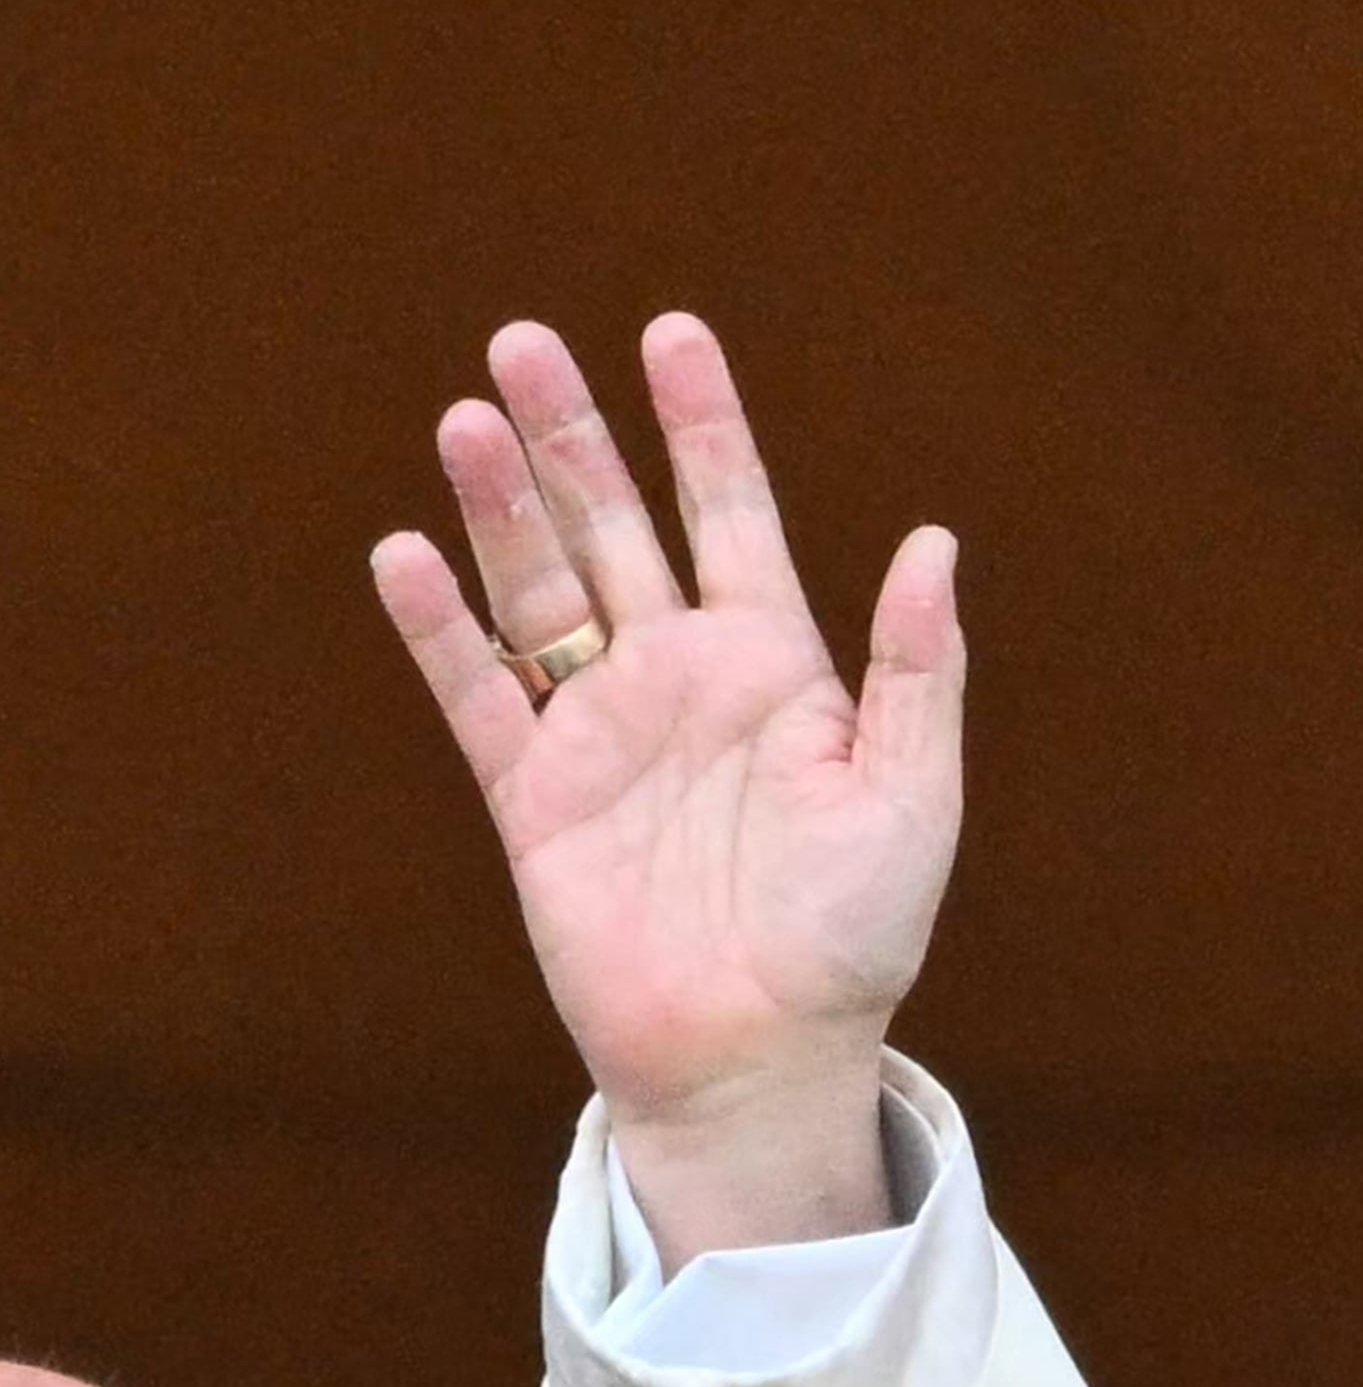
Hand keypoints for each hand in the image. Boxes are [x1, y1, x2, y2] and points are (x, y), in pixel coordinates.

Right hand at [371, 315, 960, 1256]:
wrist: (763, 1052)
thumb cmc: (855, 933)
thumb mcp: (912, 795)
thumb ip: (919, 671)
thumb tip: (932, 542)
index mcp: (777, 667)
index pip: (732, 515)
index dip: (702, 427)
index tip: (672, 334)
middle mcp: (681, 679)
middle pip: (616, 526)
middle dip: (574, 437)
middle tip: (523, 338)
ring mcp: (602, 730)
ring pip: (538, 589)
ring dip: (501, 506)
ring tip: (468, 417)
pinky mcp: (534, 797)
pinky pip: (477, 695)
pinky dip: (440, 627)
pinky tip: (406, 552)